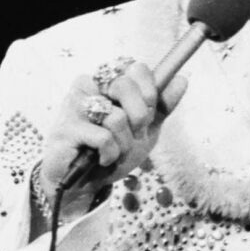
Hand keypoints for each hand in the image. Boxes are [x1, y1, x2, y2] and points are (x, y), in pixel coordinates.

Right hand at [36, 63, 188, 214]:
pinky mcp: (66, 128)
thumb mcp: (145, 129)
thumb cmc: (112, 150)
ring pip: (116, 117)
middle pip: (125, 86)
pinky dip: (110, 154)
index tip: (148, 113)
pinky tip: (101, 159)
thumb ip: (162, 105)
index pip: (135, 68)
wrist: (84, 182)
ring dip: (123, 143)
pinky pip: (103, 138)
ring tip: (113, 151)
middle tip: (132, 134)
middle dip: (138, 118)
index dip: (149, 93)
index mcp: (107, 79)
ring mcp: (74, 105)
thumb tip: (182, 79)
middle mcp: (87, 85)